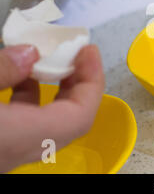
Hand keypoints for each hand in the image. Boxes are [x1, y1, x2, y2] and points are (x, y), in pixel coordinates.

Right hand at [0, 45, 104, 172]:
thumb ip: (1, 71)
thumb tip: (31, 52)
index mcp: (19, 138)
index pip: (79, 116)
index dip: (92, 81)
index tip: (89, 51)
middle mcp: (20, 151)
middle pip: (70, 118)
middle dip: (80, 82)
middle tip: (77, 52)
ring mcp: (10, 152)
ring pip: (49, 122)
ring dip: (57, 89)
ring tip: (52, 59)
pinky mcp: (1, 146)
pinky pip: (28, 123)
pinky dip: (31, 98)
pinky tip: (20, 77)